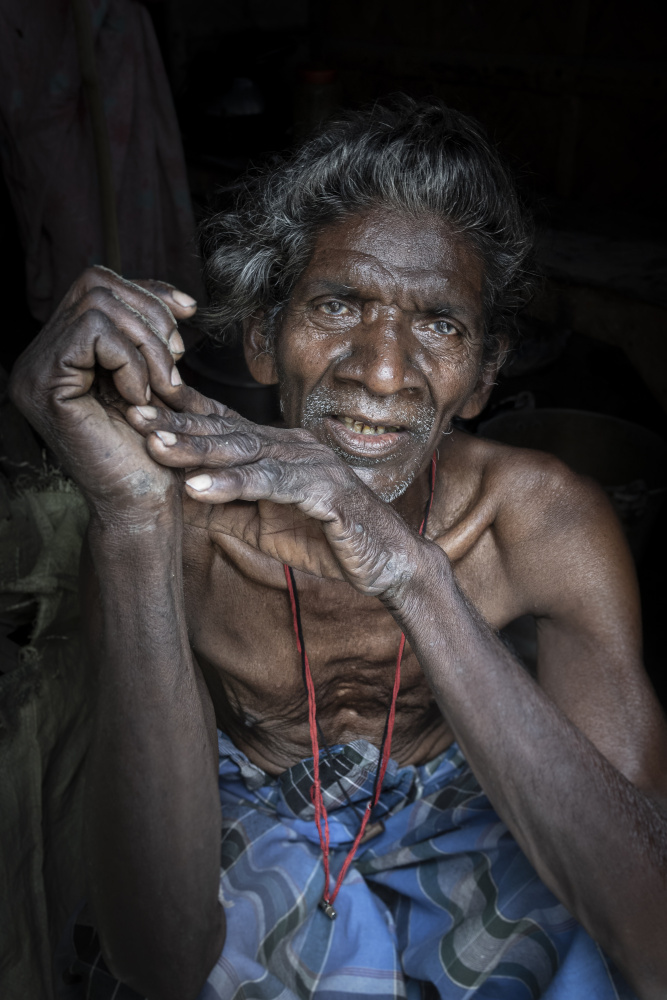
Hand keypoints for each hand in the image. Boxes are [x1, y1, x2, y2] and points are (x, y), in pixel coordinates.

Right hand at [9, 266, 205, 521]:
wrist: (144, 503)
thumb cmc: (154, 451)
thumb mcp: (156, 380)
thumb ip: (152, 339)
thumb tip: (180, 301)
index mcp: (61, 352)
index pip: (97, 285)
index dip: (148, 291)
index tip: (189, 312)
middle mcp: (37, 357)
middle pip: (96, 284)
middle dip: (151, 314)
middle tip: (176, 360)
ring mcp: (34, 370)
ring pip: (97, 304)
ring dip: (147, 342)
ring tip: (163, 385)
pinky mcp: (44, 385)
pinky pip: (95, 333)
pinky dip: (131, 359)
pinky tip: (143, 396)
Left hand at [125, 404, 423, 596]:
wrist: (385, 564)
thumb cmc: (324, 540)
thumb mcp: (260, 526)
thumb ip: (222, 507)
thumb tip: (169, 498)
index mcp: (278, 450)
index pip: (223, 426)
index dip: (180, 415)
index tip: (135, 407)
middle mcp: (294, 447)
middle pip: (228, 431)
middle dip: (177, 424)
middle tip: (133, 415)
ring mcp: (312, 465)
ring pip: (247, 451)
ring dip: (198, 448)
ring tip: (155, 446)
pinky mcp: (327, 491)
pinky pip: (274, 484)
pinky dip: (235, 484)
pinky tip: (199, 486)